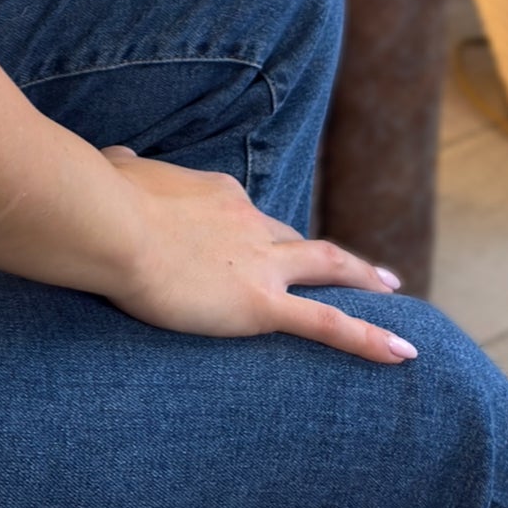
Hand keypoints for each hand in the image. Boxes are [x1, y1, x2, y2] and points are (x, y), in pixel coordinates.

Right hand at [100, 147, 415, 362]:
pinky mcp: (260, 304)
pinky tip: (402, 352)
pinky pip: (327, 324)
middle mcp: (249, 222)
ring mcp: (259, 262)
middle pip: (297, 241)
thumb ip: (126, 165)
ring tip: (391, 290)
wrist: (110, 225)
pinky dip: (369, 338)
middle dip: (329, 256)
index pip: (250, 217)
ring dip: (363, 279)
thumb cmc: (104, 197)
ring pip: (327, 267)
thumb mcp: (118, 168)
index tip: (266, 247)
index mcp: (218, 193)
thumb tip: (119, 155)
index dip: (264, 234)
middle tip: (361, 270)